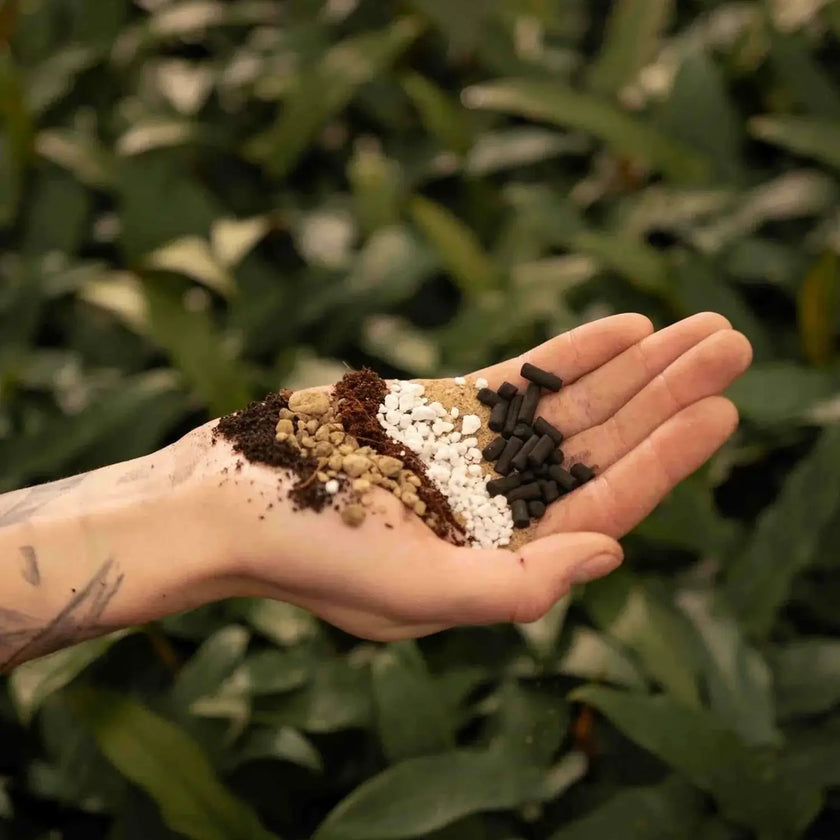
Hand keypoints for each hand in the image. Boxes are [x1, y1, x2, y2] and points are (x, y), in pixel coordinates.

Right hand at [205, 312, 751, 640]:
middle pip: (604, 445)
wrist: (227, 500)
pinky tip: (625, 326)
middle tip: (734, 345)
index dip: (667, 457)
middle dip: (670, 396)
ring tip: (702, 327)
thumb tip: (615, 553)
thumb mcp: (415, 594)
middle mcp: (501, 507)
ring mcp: (476, 455)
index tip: (721, 409)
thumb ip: (517, 587)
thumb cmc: (310, 556)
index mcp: (502, 558)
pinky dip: (573, 352)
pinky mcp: (443, 413)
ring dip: (638, 366)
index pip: (607, 503)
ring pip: (573, 405)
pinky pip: (521, 378)